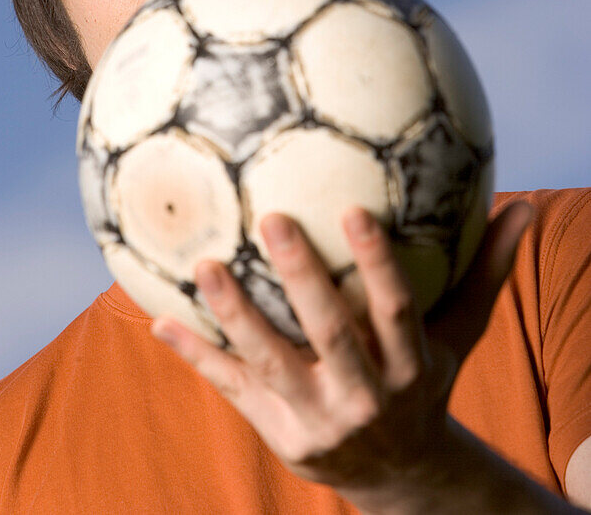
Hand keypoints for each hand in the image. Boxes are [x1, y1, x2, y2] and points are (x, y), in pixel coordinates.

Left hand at [151, 200, 532, 498]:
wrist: (399, 476)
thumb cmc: (425, 381)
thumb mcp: (459, 334)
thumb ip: (486, 271)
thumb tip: (524, 205)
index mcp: (409, 365)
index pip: (396, 310)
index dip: (377, 264)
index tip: (355, 210)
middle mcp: (364, 395)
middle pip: (331, 334)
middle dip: (303, 280)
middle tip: (272, 219)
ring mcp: (317, 418)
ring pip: (271, 362)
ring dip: (236, 314)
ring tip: (203, 264)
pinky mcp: (279, 432)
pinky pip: (232, 389)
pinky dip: (197, 356)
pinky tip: (157, 321)